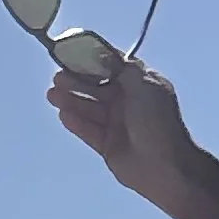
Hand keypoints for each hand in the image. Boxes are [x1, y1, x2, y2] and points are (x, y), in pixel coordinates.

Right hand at [47, 54, 198, 206]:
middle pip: (96, 88)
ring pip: (89, 109)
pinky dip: (76, 122)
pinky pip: (88, 131)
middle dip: (76, 81)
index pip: (111, 68)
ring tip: (52, 95)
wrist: (166, 165)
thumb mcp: (145, 84)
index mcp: (139, 85)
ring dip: (71, 100)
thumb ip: (123, 67)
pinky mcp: (108, 145)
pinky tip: (63, 114)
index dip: (92, 61)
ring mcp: (117, 125)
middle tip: (57, 78)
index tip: (71, 55)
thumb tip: (104, 53)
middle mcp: (128, 103)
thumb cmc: (158, 121)